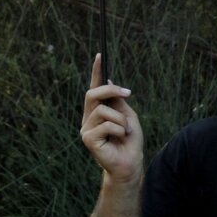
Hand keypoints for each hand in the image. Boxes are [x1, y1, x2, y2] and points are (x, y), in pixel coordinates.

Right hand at [80, 54, 143, 184]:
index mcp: (97, 111)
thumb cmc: (130, 139)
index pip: (94, 88)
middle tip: (128, 93)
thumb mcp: (127, 114)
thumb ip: (117, 100)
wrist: (131, 162)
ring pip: (103, 110)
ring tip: (125, 131)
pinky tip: (119, 138)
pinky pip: (105, 124)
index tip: (100, 55)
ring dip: (121, 119)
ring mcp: (86, 129)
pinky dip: (118, 129)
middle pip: (92, 94)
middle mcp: (88, 118)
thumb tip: (110, 80)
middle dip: (111, 90)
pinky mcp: (87, 139)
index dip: (96, 72)